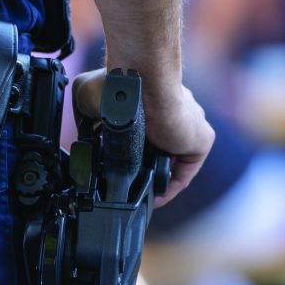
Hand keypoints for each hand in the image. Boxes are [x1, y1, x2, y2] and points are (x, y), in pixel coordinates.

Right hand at [72, 69, 214, 207]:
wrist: (141, 85)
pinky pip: (186, 171)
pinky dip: (169, 187)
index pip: (148, 133)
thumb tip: (84, 137)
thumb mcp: (88, 97)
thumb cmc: (114, 85)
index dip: (135, 153)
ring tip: (139, 194)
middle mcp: (175, 114)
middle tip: (129, 185)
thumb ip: (88, 117)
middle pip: (163, 149)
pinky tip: (153, 198)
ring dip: (156, 179)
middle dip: (146, 168)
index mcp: (153, 103)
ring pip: (173, 161)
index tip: (120, 169)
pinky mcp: (201, 140)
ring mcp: (190, 126)